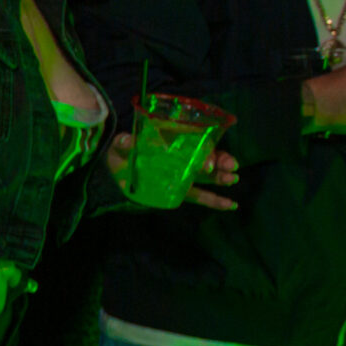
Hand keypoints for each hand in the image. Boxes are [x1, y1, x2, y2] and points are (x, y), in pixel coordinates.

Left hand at [105, 131, 240, 210]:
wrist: (113, 173)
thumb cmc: (121, 153)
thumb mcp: (121, 145)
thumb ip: (125, 142)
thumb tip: (128, 140)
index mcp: (172, 142)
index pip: (195, 143)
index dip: (206, 150)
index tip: (209, 162)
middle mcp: (181, 157)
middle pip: (206, 159)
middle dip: (221, 162)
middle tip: (231, 167)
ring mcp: (182, 175)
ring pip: (207, 176)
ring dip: (221, 178)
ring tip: (232, 179)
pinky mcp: (178, 191)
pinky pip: (199, 196)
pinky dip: (215, 201)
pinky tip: (231, 205)